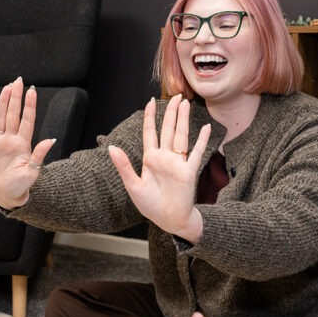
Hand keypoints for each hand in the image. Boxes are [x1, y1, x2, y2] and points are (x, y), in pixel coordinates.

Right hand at [0, 77, 56, 209]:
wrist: (4, 195)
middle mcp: (11, 140)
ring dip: (3, 102)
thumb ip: (39, 155)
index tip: (32, 91)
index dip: (29, 106)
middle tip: (18, 81)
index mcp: (23, 144)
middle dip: (16, 98)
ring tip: (7, 87)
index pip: (27, 120)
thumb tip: (51, 140)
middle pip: (13, 114)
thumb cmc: (20, 186)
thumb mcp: (32, 172)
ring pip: (1, 117)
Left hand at [108, 94, 210, 242]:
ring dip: (183, 120)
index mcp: (151, 159)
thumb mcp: (133, 185)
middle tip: (176, 96)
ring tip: (186, 104)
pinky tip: (206, 128)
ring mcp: (178, 163)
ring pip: (181, 136)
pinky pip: (196, 153)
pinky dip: (201, 141)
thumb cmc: (150, 205)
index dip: (150, 117)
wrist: (168, 220)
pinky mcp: (189, 172)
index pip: (150, 133)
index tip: (150, 102)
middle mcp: (165, 157)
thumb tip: (111, 148)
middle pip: (168, 129)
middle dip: (171, 113)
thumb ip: (124, 166)